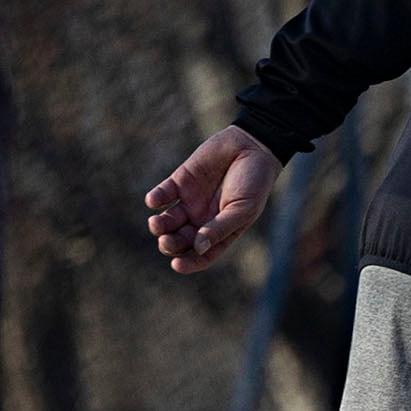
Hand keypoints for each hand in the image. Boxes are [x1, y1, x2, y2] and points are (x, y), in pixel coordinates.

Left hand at [146, 125, 283, 273]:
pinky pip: (162, 195)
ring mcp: (190, 201)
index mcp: (221, 232)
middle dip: (170, 244)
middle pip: (180, 240)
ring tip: (156, 223)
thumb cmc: (255, 182)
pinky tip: (155, 200)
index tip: (177, 264)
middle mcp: (203, 220)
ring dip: (158, 226)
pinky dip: (155, 199)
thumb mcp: (242, 209)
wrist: (252, 146)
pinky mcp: (180, 181)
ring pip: (167, 221)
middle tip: (166, 241)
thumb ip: (220, 228)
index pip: (201, 255)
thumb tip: (198, 248)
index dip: (188, 263)